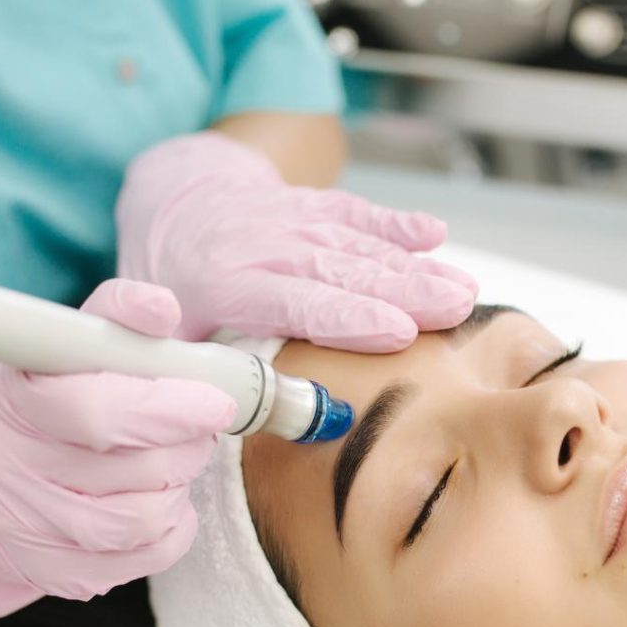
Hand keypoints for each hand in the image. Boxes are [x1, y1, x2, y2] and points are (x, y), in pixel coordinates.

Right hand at [0, 280, 236, 623]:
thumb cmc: (48, 418)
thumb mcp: (64, 358)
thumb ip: (115, 325)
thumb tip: (159, 307)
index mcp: (14, 399)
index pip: (95, 409)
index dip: (168, 408)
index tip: (216, 404)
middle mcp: (10, 464)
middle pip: (138, 466)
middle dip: (190, 446)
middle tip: (200, 429)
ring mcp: (30, 525)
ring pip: (146, 517)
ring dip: (180, 488)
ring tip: (176, 467)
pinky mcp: (58, 572)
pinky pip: (150, 555)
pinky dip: (175, 527)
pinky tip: (163, 504)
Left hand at [115, 131, 478, 350]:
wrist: (174, 206)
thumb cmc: (175, 291)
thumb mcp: (165, 338)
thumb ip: (201, 374)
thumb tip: (234, 419)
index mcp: (223, 283)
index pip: (295, 302)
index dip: (348, 318)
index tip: (398, 332)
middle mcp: (262, 245)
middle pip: (340, 270)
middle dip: (403, 290)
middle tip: (454, 308)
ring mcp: (290, 220)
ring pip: (356, 242)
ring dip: (413, 265)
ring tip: (461, 290)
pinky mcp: (312, 207)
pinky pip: (355, 212)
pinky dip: (395, 223)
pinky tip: (434, 233)